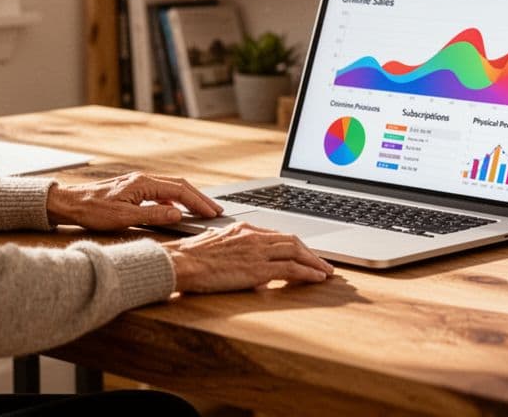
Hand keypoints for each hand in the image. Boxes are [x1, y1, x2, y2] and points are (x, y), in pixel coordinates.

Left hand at [47, 172, 222, 230]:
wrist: (69, 203)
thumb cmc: (92, 210)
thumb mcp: (124, 218)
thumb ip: (153, 216)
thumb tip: (177, 215)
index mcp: (143, 183)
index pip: (180, 191)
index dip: (198, 202)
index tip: (212, 213)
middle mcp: (143, 179)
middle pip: (180, 186)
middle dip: (199, 198)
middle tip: (216, 211)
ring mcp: (138, 183)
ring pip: (171, 188)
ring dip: (188, 199)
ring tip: (202, 211)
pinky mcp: (134, 189)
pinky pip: (161, 193)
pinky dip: (174, 202)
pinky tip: (177, 213)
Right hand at [162, 222, 334, 292]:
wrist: (181, 262)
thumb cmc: (189, 258)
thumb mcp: (213, 246)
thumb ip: (230, 250)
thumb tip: (239, 262)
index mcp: (243, 229)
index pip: (277, 235)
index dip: (294, 245)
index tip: (304, 253)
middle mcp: (253, 235)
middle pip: (292, 239)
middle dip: (310, 252)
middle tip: (323, 262)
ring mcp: (257, 250)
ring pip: (296, 251)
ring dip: (315, 261)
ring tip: (327, 271)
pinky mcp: (258, 268)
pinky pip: (292, 268)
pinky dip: (309, 272)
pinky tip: (318, 278)